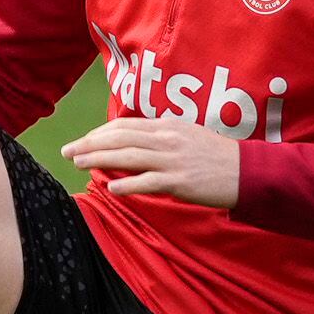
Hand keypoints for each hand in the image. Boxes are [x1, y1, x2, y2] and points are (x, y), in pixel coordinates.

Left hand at [61, 118, 241, 207]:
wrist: (246, 172)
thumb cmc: (213, 156)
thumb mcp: (185, 136)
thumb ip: (158, 136)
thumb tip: (129, 140)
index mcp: (167, 126)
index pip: (124, 126)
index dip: (98, 133)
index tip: (82, 141)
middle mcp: (167, 139)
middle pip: (120, 138)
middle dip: (89, 144)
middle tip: (67, 151)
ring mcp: (173, 159)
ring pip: (128, 156)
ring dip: (99, 159)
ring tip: (78, 163)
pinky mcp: (180, 180)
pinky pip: (148, 182)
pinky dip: (128, 184)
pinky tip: (110, 187)